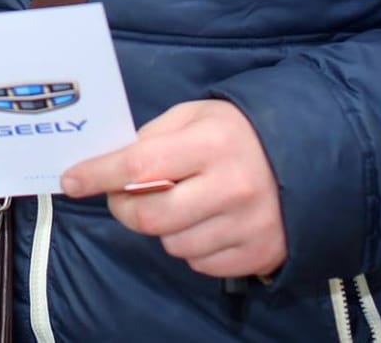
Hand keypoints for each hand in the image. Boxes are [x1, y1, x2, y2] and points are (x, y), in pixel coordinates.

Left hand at [60, 100, 286, 278]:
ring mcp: (248, 225)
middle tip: (124, 196)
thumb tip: (109, 165)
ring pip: (173, 245)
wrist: (309, 156)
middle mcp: (232, 187)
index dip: (98, 175)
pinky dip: (193, 247)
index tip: (71, 181)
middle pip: (150, 217)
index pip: (139, 165)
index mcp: (212, 143)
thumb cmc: (240, 132)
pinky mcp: (259, 254)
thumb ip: (153, 137)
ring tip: (181, 204)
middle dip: (125, 208)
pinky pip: (201, 264)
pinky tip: (207, 222)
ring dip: (163, 228)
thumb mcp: (197, 115)